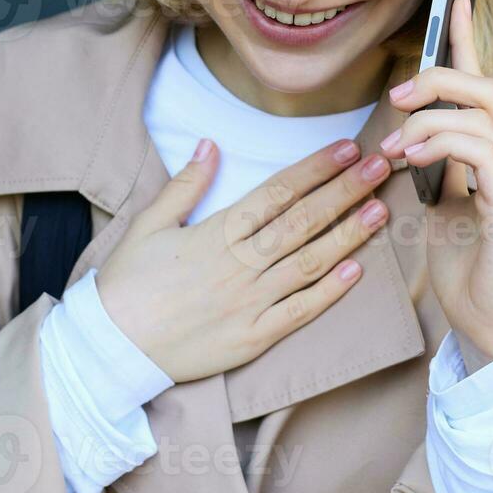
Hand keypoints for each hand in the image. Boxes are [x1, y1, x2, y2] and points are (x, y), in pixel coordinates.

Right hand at [95, 138, 392, 382]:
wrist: (111, 348)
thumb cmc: (127, 283)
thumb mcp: (148, 224)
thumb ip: (185, 185)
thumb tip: (211, 144)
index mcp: (216, 232)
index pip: (278, 192)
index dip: (316, 169)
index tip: (346, 149)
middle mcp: (239, 263)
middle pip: (303, 220)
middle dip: (345, 191)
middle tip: (381, 167)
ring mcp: (250, 302)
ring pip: (309, 262)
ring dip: (348, 234)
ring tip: (380, 210)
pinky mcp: (253, 337)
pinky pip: (299, 312)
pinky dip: (329, 292)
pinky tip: (357, 271)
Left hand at [380, 0, 492, 366]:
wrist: (485, 325)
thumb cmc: (464, 267)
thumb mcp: (439, 203)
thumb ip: (435, 163)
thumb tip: (409, 131)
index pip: (485, 85)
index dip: (469, 43)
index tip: (454, 2)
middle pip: (487, 89)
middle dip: (439, 79)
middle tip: (397, 95)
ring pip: (483, 115)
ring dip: (430, 119)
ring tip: (396, 145)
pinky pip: (482, 153)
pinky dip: (443, 144)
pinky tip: (414, 158)